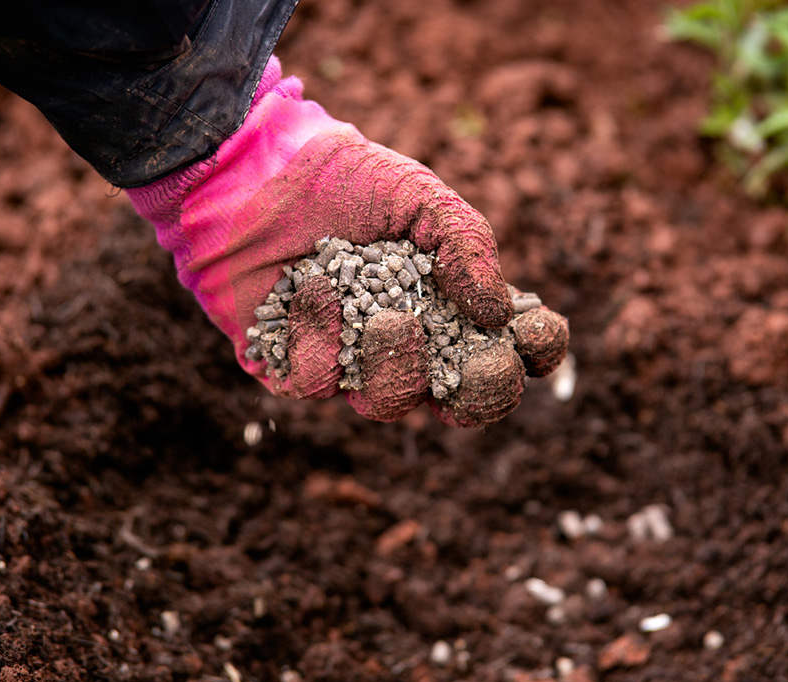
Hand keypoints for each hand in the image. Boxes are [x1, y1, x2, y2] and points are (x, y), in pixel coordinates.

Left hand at [127, 57, 567, 425]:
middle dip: (481, 393)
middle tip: (477, 364)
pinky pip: (317, 384)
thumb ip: (466, 244)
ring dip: (396, 365)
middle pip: (462, 404)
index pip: (512, 347)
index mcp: (448, 305)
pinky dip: (320, 337)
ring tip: (383, 317)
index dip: (535, 351)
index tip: (532, 330)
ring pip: (389, 405)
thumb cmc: (342, 178)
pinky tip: (311, 288)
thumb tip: (498, 312)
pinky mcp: (293, 367)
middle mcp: (407, 343)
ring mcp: (350, 362)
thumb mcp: (417, 196)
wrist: (252, 170)